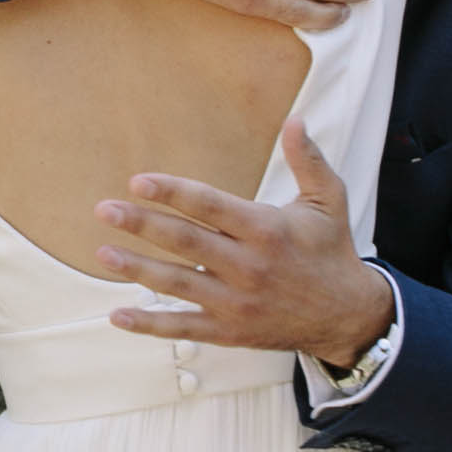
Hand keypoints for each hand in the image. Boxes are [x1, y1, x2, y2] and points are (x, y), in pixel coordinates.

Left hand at [94, 118, 393, 366]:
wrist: (349, 316)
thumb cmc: (331, 250)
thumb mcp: (329, 201)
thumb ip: (309, 160)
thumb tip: (295, 120)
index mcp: (266, 229)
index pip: (210, 206)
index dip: (173, 192)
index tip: (138, 181)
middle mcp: (248, 266)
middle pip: (185, 243)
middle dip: (142, 224)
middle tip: (104, 209)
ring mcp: (237, 303)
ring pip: (177, 285)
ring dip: (137, 269)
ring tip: (102, 253)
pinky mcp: (231, 332)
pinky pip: (184, 328)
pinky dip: (149, 324)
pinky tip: (117, 315)